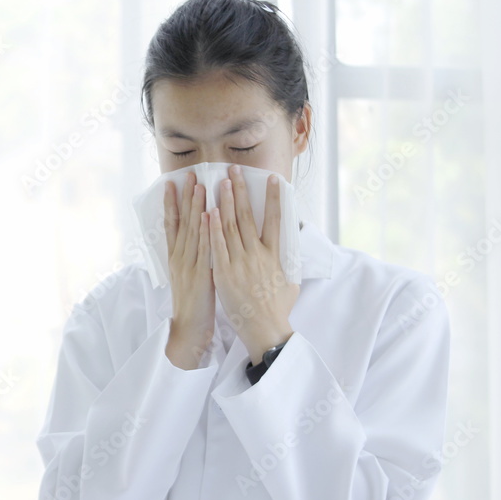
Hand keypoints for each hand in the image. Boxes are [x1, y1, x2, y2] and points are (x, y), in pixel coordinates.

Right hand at [164, 171, 215, 368]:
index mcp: (176, 258)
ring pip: (191, 230)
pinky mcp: (199, 274)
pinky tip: (207, 213)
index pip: (172, 224)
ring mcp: (188, 265)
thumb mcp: (190, 278)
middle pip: (181, 221)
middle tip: (187, 174)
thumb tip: (202, 243)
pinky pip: (203, 247)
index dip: (172, 203)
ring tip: (198, 184)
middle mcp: (179, 257)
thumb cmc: (194, 305)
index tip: (172, 183)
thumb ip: (194, 259)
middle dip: (184, 197)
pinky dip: (204, 229)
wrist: (189, 328)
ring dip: (195, 206)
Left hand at [209, 164, 298, 365]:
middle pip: (248, 216)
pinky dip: (212, 228)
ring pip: (230, 226)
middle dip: (240, 191)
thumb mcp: (291, 281)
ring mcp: (241, 263)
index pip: (276, 220)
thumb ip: (288, 262)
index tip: (272, 179)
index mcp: (275, 255)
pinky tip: (207, 212)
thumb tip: (293, 249)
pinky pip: (217, 246)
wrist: (264, 329)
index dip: (274, 198)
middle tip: (234, 170)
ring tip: (219, 182)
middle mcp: (258, 255)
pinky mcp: (225, 273)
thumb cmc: (278, 308)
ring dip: (224, 202)